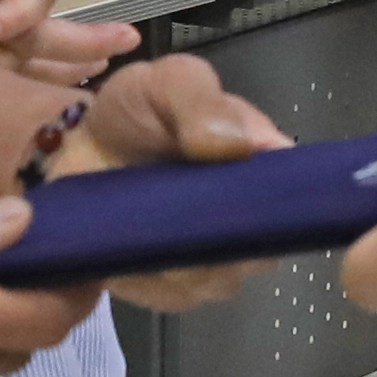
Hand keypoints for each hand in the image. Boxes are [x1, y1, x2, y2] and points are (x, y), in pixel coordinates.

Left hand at [54, 52, 288, 310]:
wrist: (81, 147)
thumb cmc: (137, 111)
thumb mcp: (169, 82)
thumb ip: (200, 98)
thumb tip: (236, 144)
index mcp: (266, 166)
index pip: (295, 199)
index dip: (270, 200)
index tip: (226, 188)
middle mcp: (252, 223)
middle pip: (257, 249)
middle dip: (212, 229)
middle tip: (167, 199)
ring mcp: (216, 263)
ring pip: (215, 277)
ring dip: (175, 250)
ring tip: (138, 212)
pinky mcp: (175, 291)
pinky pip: (171, 294)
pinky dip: (144, 271)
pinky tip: (124, 239)